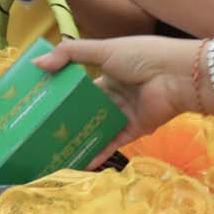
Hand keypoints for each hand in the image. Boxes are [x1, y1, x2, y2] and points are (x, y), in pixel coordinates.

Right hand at [35, 37, 200, 148]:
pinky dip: (98, 153)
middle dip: (68, 119)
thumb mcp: (103, 50)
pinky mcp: (135, 130)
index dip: (63, 92)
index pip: (81, 84)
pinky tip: (80, 163)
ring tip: (54, 150)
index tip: (39, 102)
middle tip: (41, 131)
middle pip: (88, 109)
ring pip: (98, 128)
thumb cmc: (141, 56)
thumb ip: (70, 54)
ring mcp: (126, 113)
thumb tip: (37, 62)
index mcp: (109, 71)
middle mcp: (117, 93)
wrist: (176, 76)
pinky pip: (113, 143)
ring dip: (81, 138)